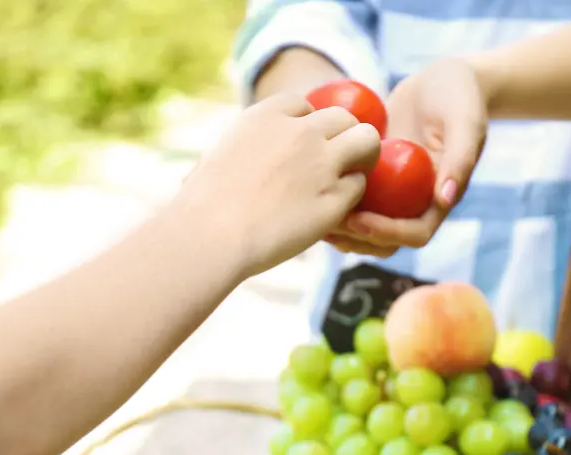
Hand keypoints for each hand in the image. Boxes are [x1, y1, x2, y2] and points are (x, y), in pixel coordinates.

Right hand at [178, 93, 380, 276]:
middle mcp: (301, 132)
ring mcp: (322, 164)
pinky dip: (350, 197)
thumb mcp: (219, 155)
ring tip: (349, 178)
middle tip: (337, 160)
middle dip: (343, 136)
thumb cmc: (203, 205)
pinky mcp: (334, 199)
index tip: (300, 146)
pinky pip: (358, 186)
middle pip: (344, 117)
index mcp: (267, 116)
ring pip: (367, 142)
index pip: (303, 104)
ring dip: (362, 158)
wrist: (212, 235)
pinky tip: (333, 210)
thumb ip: (243, 147)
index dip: (306, 125)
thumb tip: (234, 158)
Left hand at [327, 58, 487, 255]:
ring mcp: (391, 191)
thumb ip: (461, 157)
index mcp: (438, 198)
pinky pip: (350, 195)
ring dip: (339, 226)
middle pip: (384, 240)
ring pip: (363, 224)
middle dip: (356, 238)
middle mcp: (413, 201)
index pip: (415, 234)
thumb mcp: (465, 121)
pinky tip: (307, 185)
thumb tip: (444, 199)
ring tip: (310, 210)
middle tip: (327, 222)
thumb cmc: (459, 96)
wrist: (442, 78)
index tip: (359, 220)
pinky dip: (331, 196)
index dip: (387, 234)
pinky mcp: (373, 174)